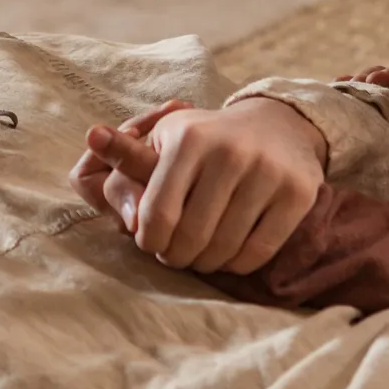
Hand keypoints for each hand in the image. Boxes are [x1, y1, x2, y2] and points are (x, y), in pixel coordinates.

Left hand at [77, 99, 327, 274]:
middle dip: (176, 256)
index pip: (156, 216)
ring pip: (223, 250)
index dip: (150, 241)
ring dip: (205, 262)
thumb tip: (91, 137)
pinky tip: (228, 252)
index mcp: (189, 139)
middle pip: (189, 239)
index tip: (152, 242)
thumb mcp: (167, 137)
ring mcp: (267, 173)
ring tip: (199, 253)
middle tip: (175, 253)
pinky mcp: (297, 194)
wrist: (278, 125)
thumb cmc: (208, 139)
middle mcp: (229, 152)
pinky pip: (257, 253)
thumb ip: (127, 153)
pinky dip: (237, 263)